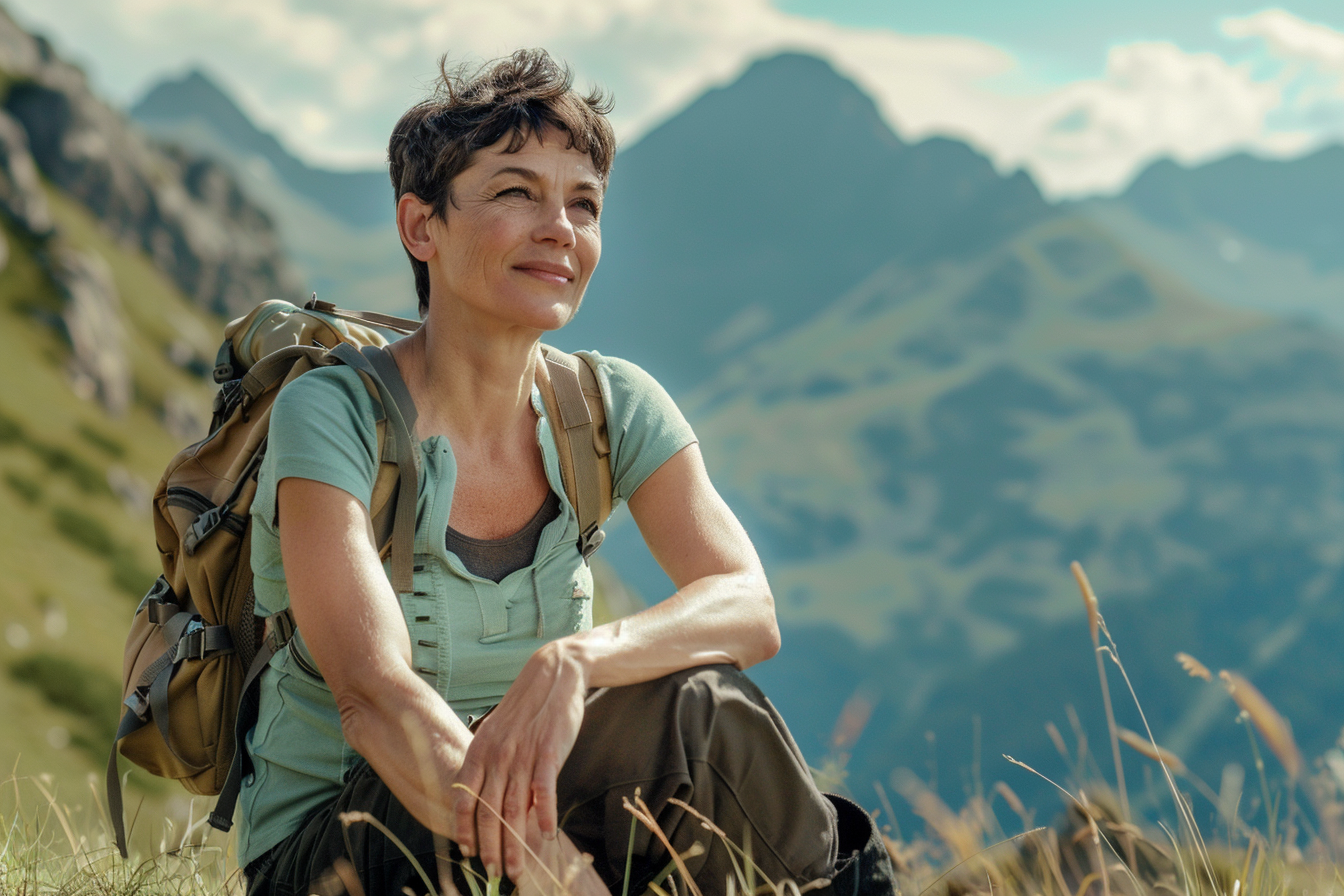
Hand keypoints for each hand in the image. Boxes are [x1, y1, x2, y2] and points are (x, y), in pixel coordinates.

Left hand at [453, 639, 588, 880]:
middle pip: (489, 810)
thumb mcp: (498, 732)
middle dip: (491, 847)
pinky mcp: (550, 750)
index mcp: (480, 750)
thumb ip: (490, 762)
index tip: (468, 852)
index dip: (464, 827)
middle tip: (495, 872)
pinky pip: (544, 788)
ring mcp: (523, 752)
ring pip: (515, 807)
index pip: (465, 796)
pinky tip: (546, 833)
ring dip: (516, 842)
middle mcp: (498, 754)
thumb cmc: (526, 708)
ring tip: (517, 868)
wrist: (554, 673)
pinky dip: (544, 813)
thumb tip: (482, 797)